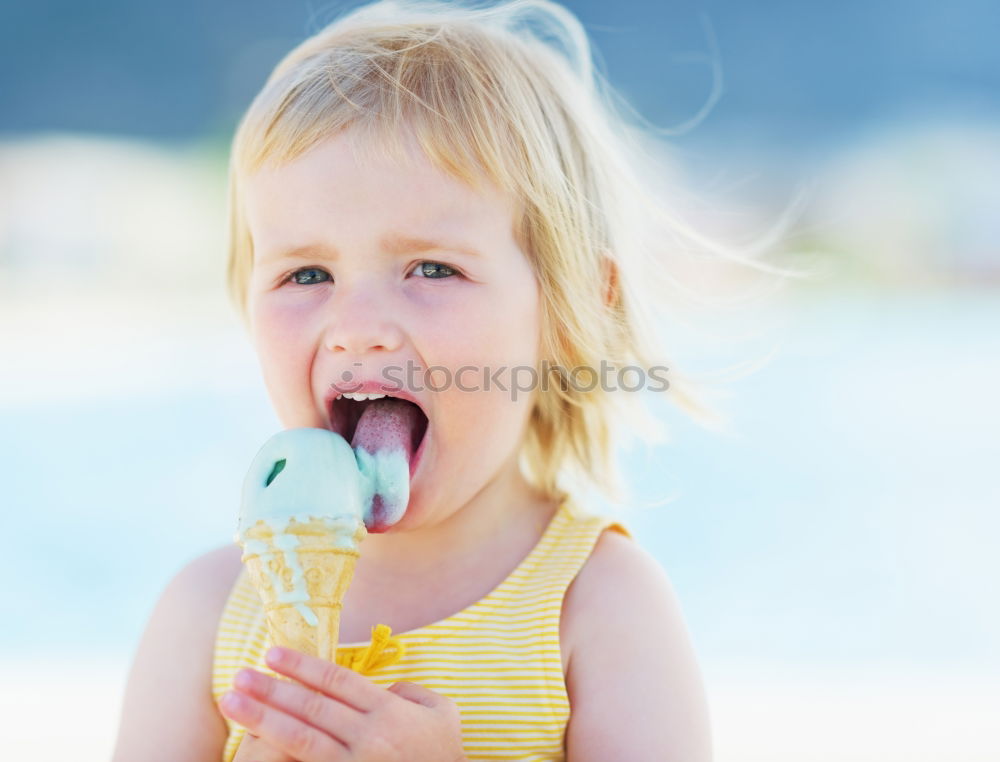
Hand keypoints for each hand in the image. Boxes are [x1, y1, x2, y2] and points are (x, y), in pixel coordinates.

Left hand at [219, 646, 466, 760]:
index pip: (338, 680)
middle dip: (272, 689)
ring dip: (262, 718)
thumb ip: (412, 691)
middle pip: (312, 706)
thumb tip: (384, 686)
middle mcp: (371, 735)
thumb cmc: (446, 753)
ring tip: (232, 702)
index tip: (272, 653)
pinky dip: (280, 756)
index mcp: (390, 710)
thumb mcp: (442, 712)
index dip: (303, 665)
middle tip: (238, 674)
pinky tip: (252, 747)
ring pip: (302, 738)